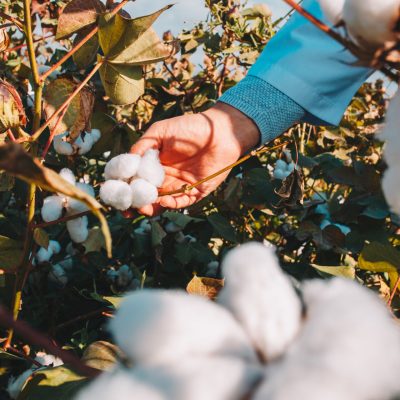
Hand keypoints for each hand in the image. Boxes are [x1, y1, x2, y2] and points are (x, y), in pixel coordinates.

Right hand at [130, 102, 259, 215]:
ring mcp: (179, 186)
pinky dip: (170, 204)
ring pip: (160, 203)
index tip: (114, 193)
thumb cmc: (190, 128)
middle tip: (127, 208)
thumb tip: (127, 162)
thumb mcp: (160, 132)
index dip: (124, 188)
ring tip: (143, 207)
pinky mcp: (195, 192)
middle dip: (134, 203)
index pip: (135, 180)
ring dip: (150, 208)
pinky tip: (163, 200)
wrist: (220, 132)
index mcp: (154, 164)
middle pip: (145, 195)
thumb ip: (143, 146)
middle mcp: (164, 178)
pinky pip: (180, 203)